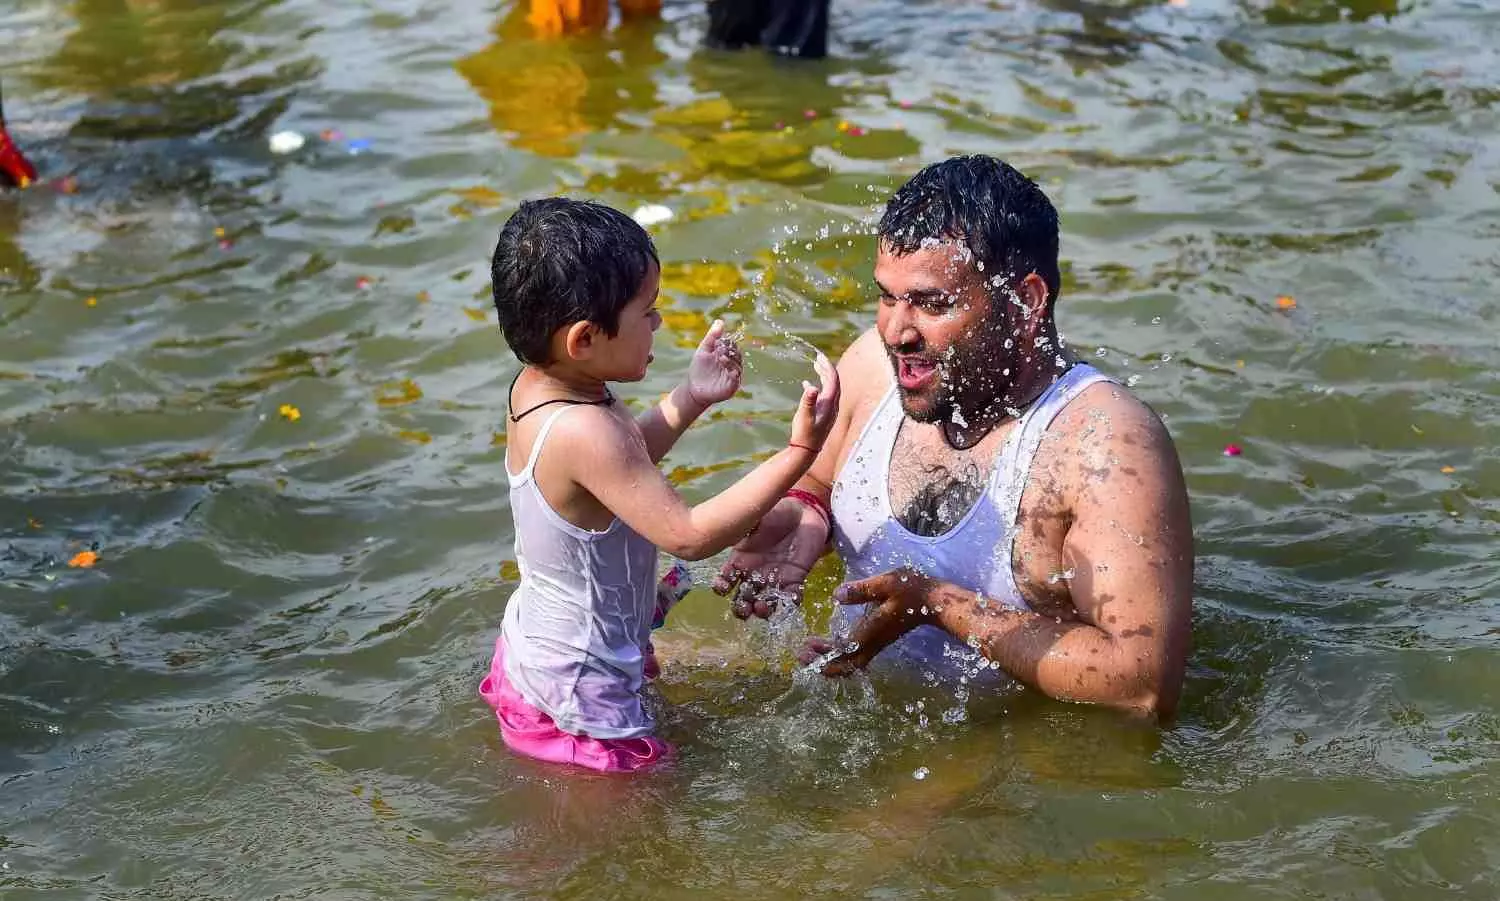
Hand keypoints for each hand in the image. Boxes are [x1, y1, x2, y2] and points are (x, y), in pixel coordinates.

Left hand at [686, 319, 741, 408]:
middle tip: (720, 349)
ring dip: (731, 361)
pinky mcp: (732, 386)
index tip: (719, 342)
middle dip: (730, 351)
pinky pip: (737, 378)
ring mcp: (733, 376)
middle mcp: (732, 364)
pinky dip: (734, 372)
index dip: (728, 343)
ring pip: (738, 366)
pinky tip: (728, 368)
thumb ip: (712, 336)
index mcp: (726, 355)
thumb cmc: (698, 369)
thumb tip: (720, 320)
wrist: (693, 388)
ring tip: (722, 358)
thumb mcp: (704, 350)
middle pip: (737, 355)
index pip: (733, 346)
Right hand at [712, 497, 827, 618]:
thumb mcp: (756, 517)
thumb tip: (730, 529)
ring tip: (763, 607)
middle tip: (744, 608)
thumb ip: (743, 527)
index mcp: (741, 559)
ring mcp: (774, 580)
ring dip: (762, 610)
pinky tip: (789, 602)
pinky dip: (789, 603)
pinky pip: (791, 597)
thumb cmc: (776, 513)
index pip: (725, 579)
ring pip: (764, 603)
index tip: (723, 588)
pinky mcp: (794, 581)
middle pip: (743, 598)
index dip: (721, 587)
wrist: (803, 514)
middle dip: (741, 607)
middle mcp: (754, 574)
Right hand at [789, 352, 838, 451]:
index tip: (819, 356)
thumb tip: (811, 387)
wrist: (807, 451)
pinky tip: (806, 385)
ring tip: (815, 366)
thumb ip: (808, 401)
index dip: (827, 366)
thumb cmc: (805, 434)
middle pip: (833, 381)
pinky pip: (822, 396)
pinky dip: (816, 387)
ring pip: (829, 388)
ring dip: (822, 376)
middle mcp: (832, 405)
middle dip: (826, 368)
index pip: (832, 379)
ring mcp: (828, 410)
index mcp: (830, 403)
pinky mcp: (823, 414)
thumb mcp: (804, 417)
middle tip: (818, 357)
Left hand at [798, 568, 934, 675]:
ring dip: (829, 658)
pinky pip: (856, 653)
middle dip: (822, 663)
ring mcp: (876, 642)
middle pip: (845, 665)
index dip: (824, 656)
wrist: (933, 601)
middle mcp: (872, 642)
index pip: (844, 653)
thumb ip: (861, 590)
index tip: (806, 650)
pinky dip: (840, 651)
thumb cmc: (911, 590)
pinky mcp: (879, 637)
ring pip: (850, 661)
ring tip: (811, 646)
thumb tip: (837, 595)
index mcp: (871, 631)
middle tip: (801, 654)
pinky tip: (831, 640)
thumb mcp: (885, 583)